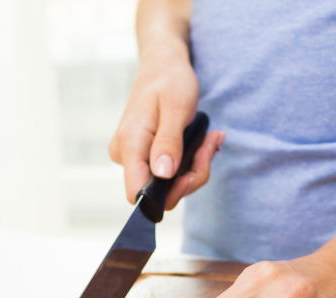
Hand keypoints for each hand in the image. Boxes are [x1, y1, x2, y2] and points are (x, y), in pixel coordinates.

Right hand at [109, 42, 223, 208]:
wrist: (163, 64)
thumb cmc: (170, 80)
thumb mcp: (176, 108)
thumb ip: (168, 142)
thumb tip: (163, 174)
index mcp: (130, 144)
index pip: (136, 193)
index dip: (166, 195)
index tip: (192, 174)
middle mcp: (126, 155)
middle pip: (159, 192)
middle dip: (191, 176)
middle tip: (210, 145)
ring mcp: (135, 157)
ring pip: (169, 184)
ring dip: (196, 167)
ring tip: (210, 139)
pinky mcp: (145, 156)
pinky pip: (170, 173)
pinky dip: (191, 162)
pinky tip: (203, 142)